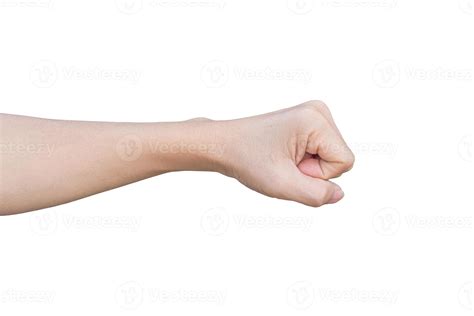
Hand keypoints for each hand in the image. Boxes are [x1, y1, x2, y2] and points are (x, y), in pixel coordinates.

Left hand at [217, 100, 354, 206]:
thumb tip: (339, 194)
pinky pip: (322, 152)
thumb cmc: (247, 159)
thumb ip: (316, 194)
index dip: (319, 175)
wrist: (224, 145)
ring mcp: (314, 114)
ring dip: (309, 167)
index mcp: (315, 119)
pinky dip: (305, 160)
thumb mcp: (282, 184)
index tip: (290, 166)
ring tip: (282, 159)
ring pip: (332, 156)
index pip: (344, 162)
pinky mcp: (308, 121)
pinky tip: (284, 155)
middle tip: (284, 163)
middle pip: (339, 158)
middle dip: (314, 170)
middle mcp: (318, 111)